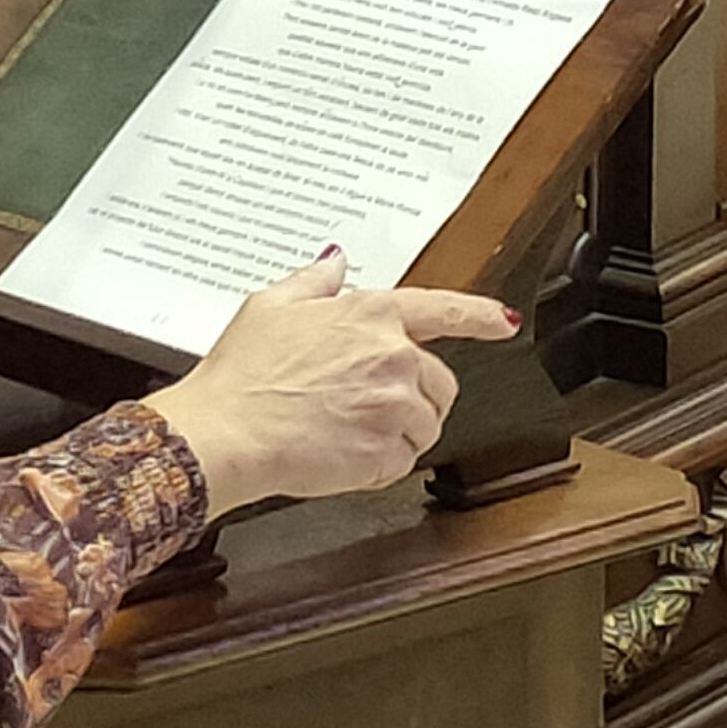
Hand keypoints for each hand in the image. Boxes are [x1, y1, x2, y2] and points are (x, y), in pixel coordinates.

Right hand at [145, 252, 521, 513]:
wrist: (225, 433)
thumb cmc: (240, 375)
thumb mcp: (270, 306)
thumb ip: (313, 281)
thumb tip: (335, 262)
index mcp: (371, 314)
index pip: (443, 310)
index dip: (478, 316)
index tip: (501, 322)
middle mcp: (392, 355)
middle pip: (437, 381)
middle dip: (411, 394)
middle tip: (362, 405)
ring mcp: (394, 405)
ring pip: (424, 425)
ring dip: (395, 432)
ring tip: (343, 429)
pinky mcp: (388, 451)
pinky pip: (403, 462)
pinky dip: (378, 465)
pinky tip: (339, 453)